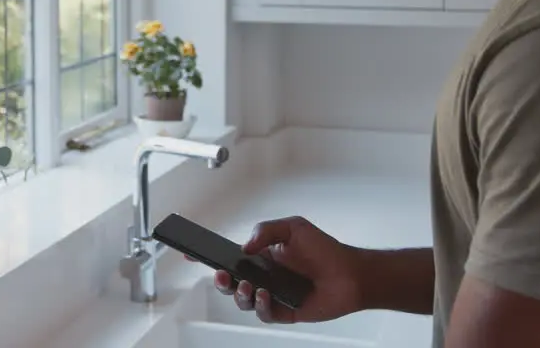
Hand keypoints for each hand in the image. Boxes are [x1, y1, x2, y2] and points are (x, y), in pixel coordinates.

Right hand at [204, 216, 361, 324]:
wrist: (349, 274)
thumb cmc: (323, 249)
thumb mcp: (293, 227)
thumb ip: (266, 231)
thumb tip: (244, 248)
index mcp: (260, 256)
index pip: (228, 256)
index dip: (208, 255)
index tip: (189, 252)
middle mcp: (263, 276)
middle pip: (229, 282)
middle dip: (219, 280)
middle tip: (221, 274)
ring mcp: (271, 295)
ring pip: (243, 300)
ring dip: (240, 294)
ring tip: (249, 285)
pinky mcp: (283, 312)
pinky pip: (264, 313)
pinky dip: (261, 305)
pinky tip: (266, 295)